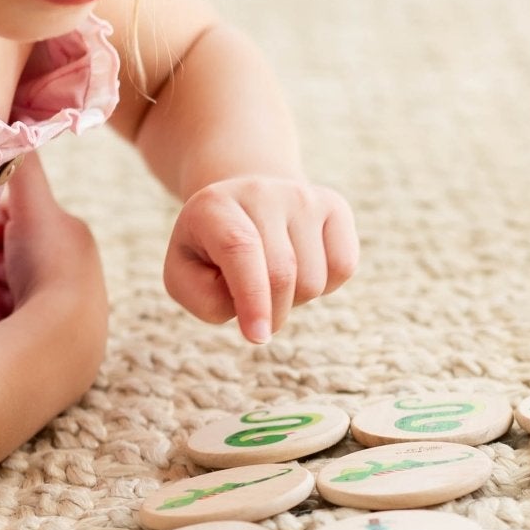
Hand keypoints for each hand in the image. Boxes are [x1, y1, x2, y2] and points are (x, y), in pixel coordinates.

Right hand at [0, 152, 108, 378]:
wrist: (60, 342)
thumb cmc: (52, 268)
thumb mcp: (37, 208)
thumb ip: (25, 168)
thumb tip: (19, 126)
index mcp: (70, 243)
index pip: (19, 221)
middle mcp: (65, 278)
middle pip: (3, 257)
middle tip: (2, 271)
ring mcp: (50, 314)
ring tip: (3, 301)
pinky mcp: (33, 344)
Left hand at [162, 176, 358, 342]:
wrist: (245, 206)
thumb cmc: (210, 250)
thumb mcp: (185, 275)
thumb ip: (204, 300)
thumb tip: (256, 312)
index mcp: (213, 205)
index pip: (240, 248)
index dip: (251, 297)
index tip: (257, 337)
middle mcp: (260, 192)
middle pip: (282, 273)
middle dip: (272, 313)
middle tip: (257, 318)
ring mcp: (302, 196)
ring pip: (314, 279)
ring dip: (296, 299)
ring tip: (274, 279)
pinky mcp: (334, 206)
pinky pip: (343, 267)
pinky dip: (326, 286)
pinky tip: (303, 268)